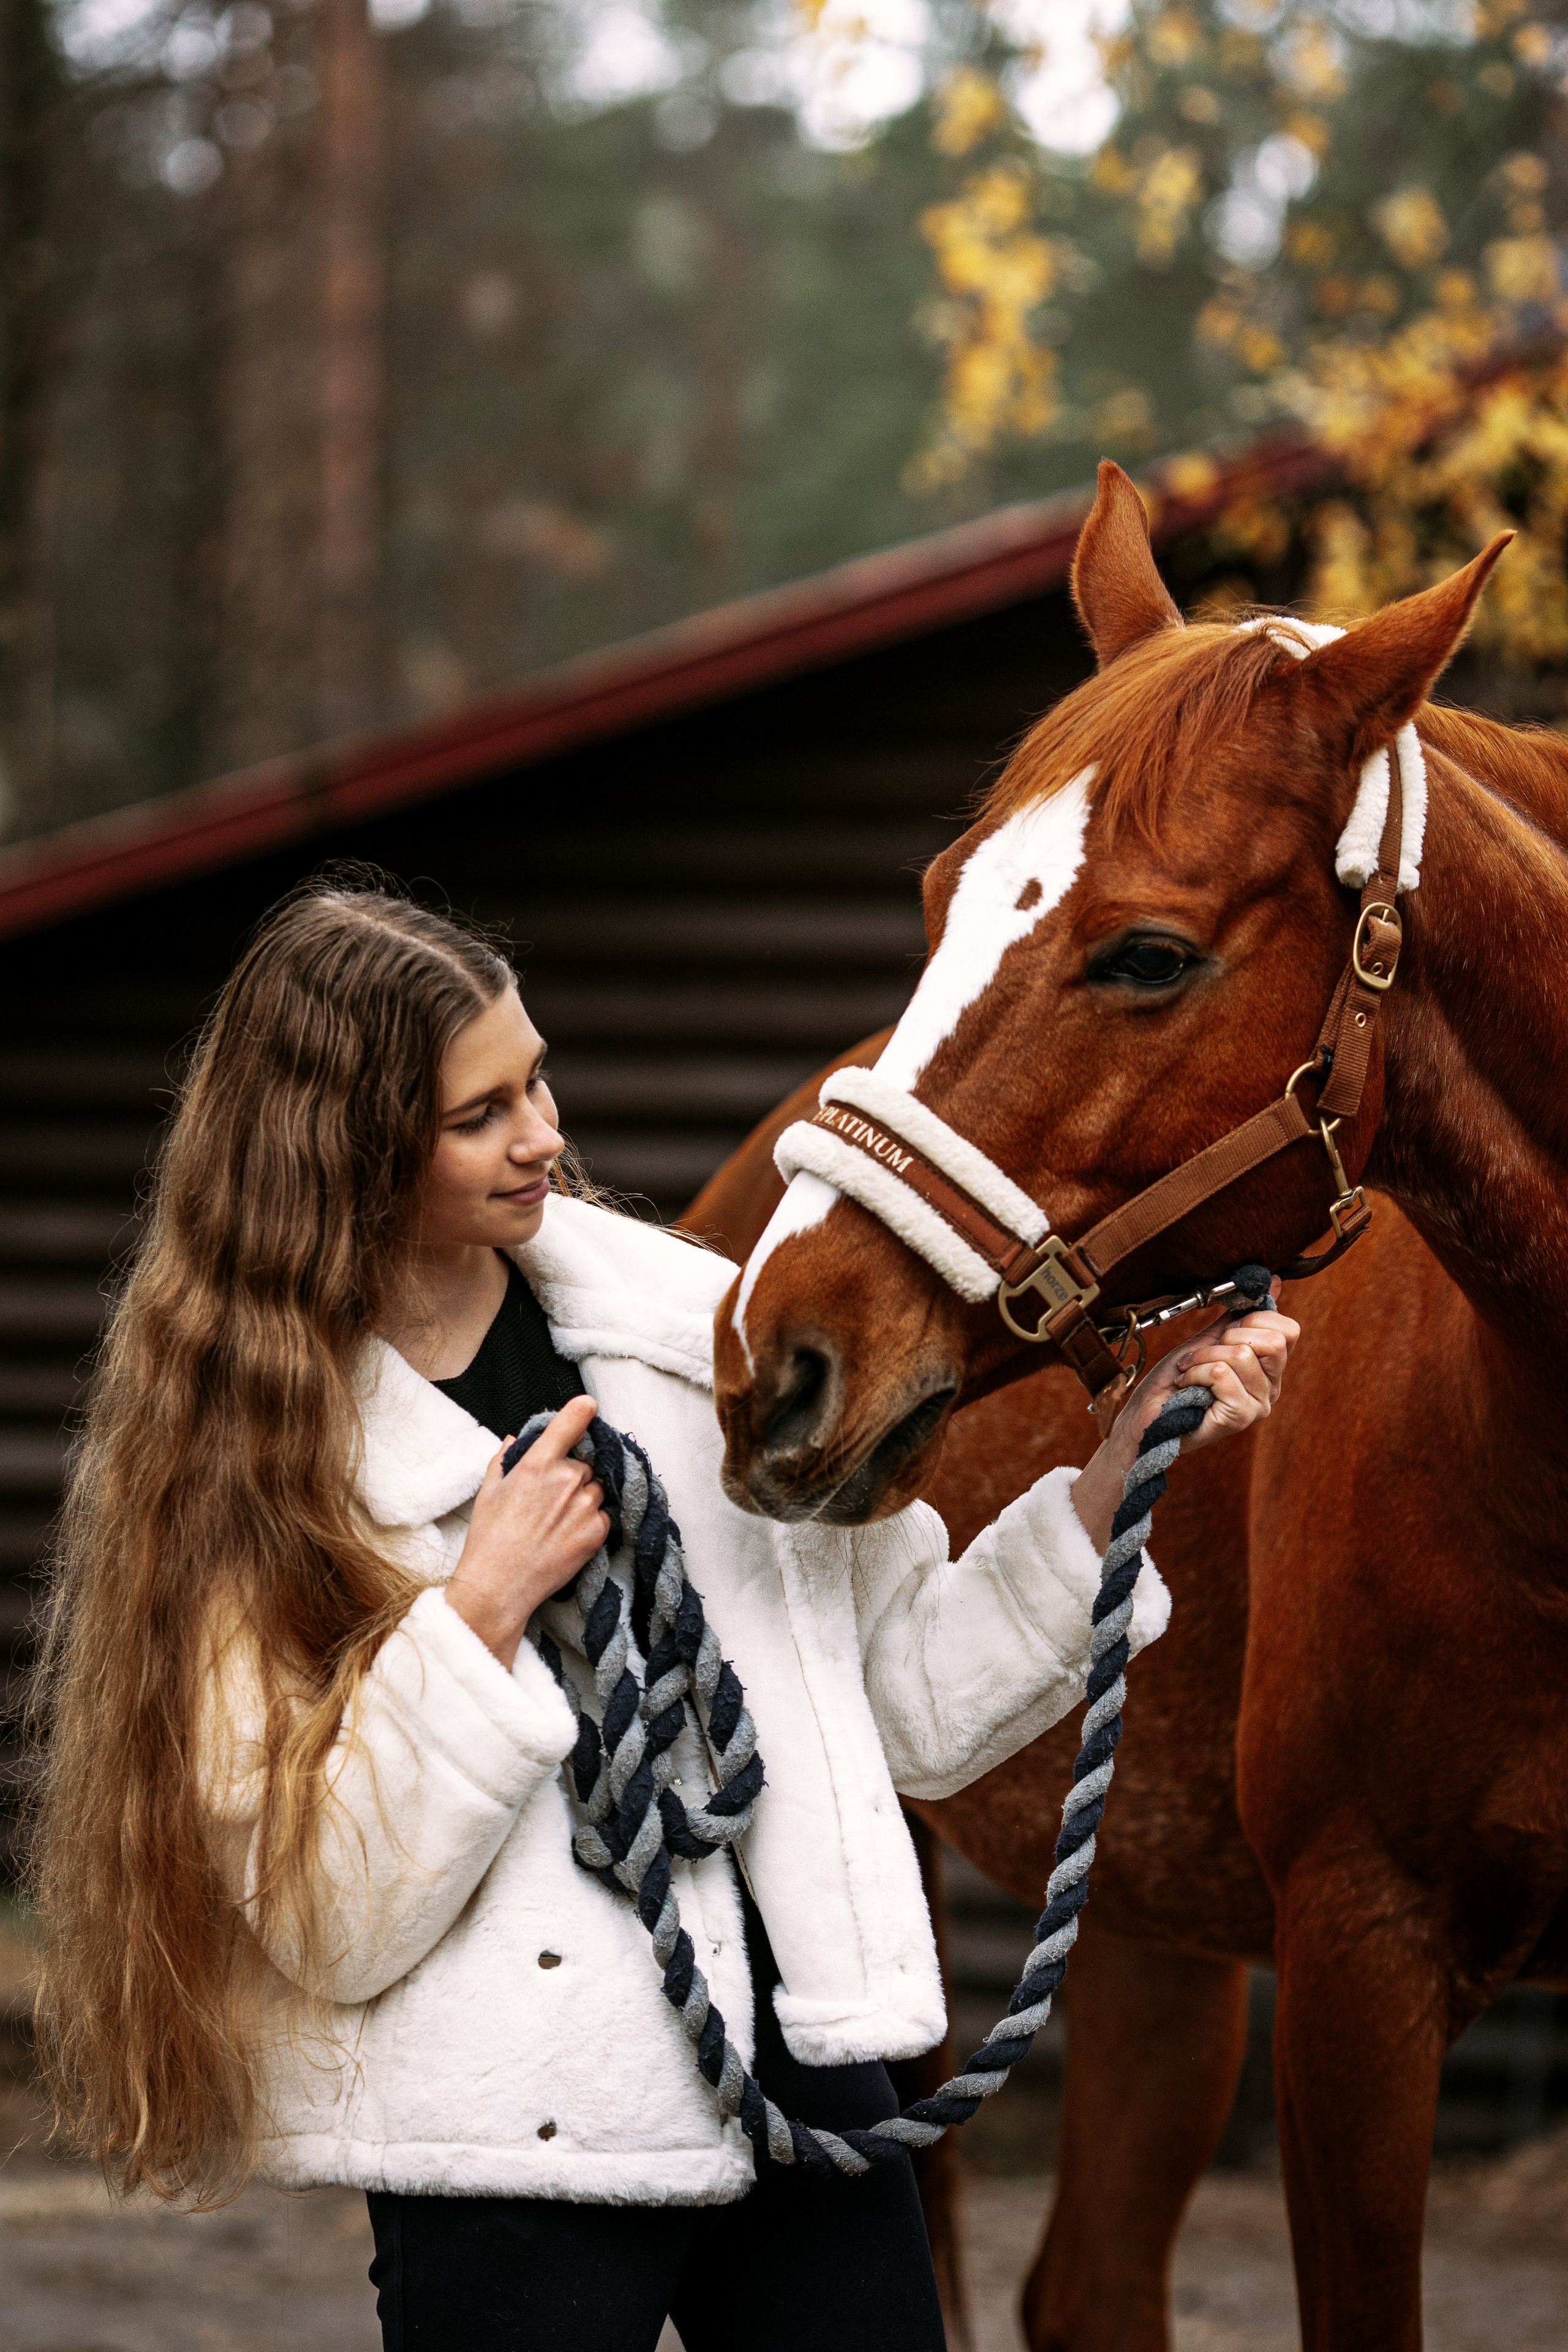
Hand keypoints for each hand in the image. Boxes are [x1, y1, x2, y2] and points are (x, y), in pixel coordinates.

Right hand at [443, 1394, 608, 1668]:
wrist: (499, 1586)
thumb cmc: (489, 1539)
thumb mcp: (489, 1491)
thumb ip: (505, 1458)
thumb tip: (513, 1439)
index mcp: (538, 1464)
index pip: (571, 1421)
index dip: (583, 1410)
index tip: (589, 1407)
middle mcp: (566, 1479)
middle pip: (586, 1462)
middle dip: (574, 1473)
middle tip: (552, 1498)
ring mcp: (584, 1506)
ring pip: (597, 1488)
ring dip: (585, 1497)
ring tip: (559, 1520)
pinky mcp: (597, 1532)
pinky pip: (604, 1515)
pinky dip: (593, 1521)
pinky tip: (568, 1535)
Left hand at [1071, 1282, 1299, 1551]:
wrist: (1146, 1416)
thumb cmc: (1175, 1380)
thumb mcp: (1209, 1339)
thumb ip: (1240, 1314)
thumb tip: (1273, 1281)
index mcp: (1270, 1370)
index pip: (1288, 1331)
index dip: (1253, 1320)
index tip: (1224, 1333)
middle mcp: (1272, 1390)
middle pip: (1273, 1341)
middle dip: (1228, 1337)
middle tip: (1204, 1355)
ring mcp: (1258, 1406)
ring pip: (1241, 1355)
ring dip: (1202, 1357)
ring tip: (1189, 1371)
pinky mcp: (1238, 1418)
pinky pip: (1220, 1373)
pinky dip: (1195, 1372)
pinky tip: (1186, 1385)